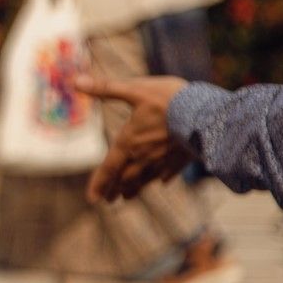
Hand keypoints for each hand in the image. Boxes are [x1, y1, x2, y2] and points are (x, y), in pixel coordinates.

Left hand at [74, 75, 190, 202]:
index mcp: (129, 143)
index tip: (92, 199)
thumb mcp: (134, 90)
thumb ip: (105, 88)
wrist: (207, 113)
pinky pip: (169, 172)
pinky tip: (162, 181)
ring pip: (146, 179)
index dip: (99, 183)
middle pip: (126, 178)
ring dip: (135, 188)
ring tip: (128, 197)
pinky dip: (162, 177)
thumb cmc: (168, 100)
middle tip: (108, 200)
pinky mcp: (182, 158)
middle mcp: (144, 157)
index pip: (109, 168)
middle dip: (115, 189)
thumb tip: (76, 81)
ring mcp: (164, 160)